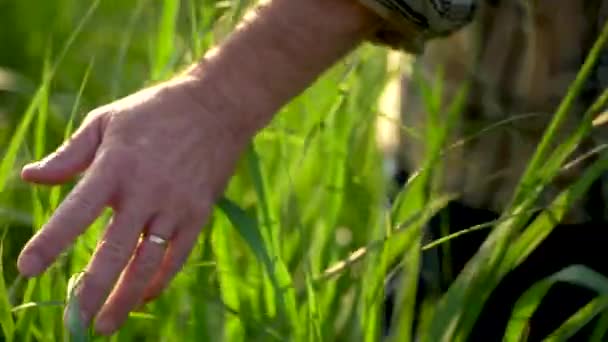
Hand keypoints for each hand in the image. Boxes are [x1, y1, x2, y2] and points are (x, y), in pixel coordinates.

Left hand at [17, 75, 248, 334]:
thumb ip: (70, 155)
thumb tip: (30, 178)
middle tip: (74, 321)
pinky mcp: (198, 213)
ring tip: (106, 324)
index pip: (76, 212)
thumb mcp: (106, 122)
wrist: (217, 108)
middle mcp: (145, 191)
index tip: (28, 268)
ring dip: (126, 297)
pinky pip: (177, 256)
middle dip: (91, 290)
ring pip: (148, 263)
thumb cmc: (154, 112)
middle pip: (114, 252)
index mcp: (116, 166)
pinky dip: (159, 280)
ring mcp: (176, 206)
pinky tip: (144, 296)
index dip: (51, 242)